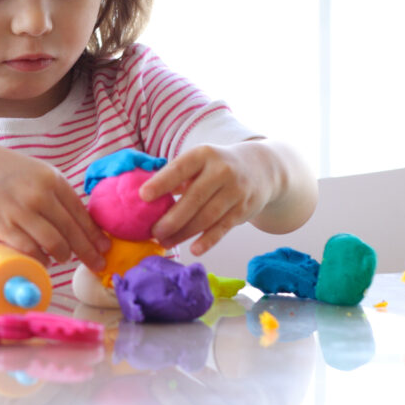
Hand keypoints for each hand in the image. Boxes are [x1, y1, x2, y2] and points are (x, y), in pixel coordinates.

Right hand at [0, 136, 108, 270]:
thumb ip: (54, 191)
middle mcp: (40, 194)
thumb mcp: (34, 171)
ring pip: (54, 243)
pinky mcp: (3, 225)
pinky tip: (43, 261)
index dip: (94, 233)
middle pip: (72, 231)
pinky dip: (40, 259)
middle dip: (88, 251)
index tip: (105, 247)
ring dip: (63, 255)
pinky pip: (30, 249)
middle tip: (97, 264)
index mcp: (52, 179)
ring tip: (64, 259)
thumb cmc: (1, 169)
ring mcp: (21, 211)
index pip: (81, 212)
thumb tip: (75, 219)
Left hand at [140, 142, 276, 255]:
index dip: (161, 182)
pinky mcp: (244, 208)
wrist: (261, 168)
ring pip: (207, 216)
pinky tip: (194, 249)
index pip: (180, 168)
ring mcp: (235, 190)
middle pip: (193, 198)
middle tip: (153, 233)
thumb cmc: (217, 166)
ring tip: (165, 242)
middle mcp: (221, 170)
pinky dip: (208, 240)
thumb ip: (177, 176)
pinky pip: (223, 227)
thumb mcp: (200, 161)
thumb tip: (147, 197)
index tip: (143, 196)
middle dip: (171, 219)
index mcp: (204, 155)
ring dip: (184, 233)